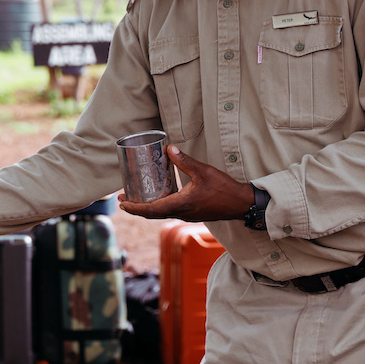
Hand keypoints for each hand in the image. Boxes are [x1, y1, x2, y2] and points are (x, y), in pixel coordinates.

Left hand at [117, 145, 254, 221]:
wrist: (241, 204)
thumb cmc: (224, 189)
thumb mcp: (203, 171)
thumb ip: (184, 161)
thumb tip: (168, 149)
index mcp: (180, 204)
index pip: (151, 209)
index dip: (135, 208)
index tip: (122, 204)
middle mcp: (181, 212)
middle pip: (152, 214)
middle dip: (136, 207)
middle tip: (123, 199)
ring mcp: (186, 214)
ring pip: (161, 213)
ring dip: (146, 207)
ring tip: (135, 198)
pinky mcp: (191, 213)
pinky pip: (169, 211)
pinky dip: (158, 206)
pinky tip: (157, 196)